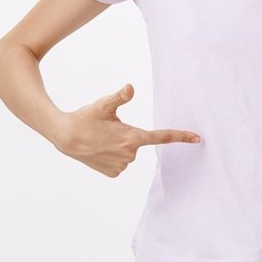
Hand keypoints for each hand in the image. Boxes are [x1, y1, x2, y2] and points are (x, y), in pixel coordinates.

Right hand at [54, 83, 200, 177]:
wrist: (64, 137)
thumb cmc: (85, 118)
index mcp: (133, 137)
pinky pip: (120, 162)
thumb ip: (120, 97)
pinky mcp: (114, 173)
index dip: (180, 136)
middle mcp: (130, 154)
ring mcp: (122, 166)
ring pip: (129, 152)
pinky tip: (99, 150)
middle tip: (106, 129)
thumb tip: (131, 88)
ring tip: (100, 139)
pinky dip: (113, 155)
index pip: (162, 136)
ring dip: (119, 145)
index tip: (197, 138)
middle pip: (138, 141)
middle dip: (127, 134)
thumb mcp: (103, 104)